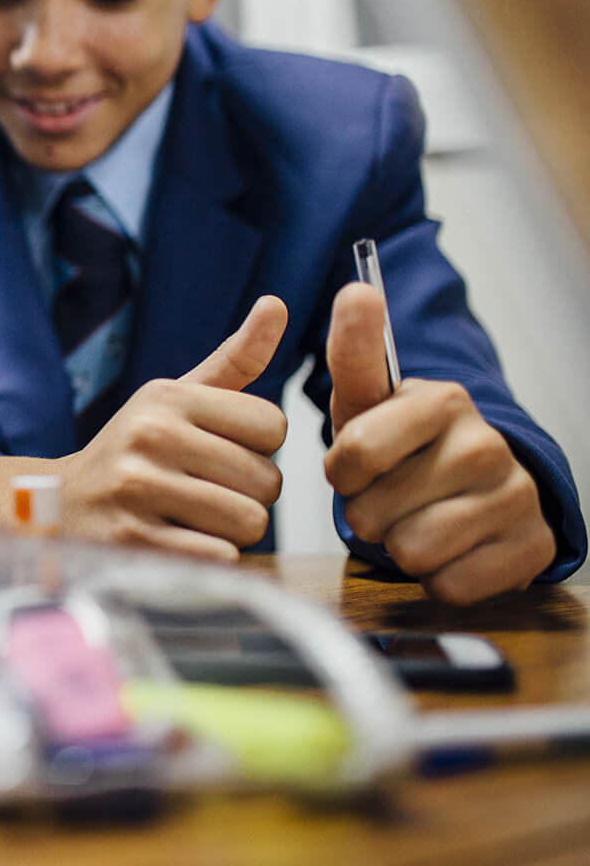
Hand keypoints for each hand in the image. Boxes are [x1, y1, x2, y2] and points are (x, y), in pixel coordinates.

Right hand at [54, 295, 288, 561]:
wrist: (60, 505)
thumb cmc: (134, 450)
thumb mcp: (174, 399)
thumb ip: (234, 360)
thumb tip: (276, 304)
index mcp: (167, 397)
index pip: (273, 425)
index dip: (258, 447)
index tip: (221, 451)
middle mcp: (151, 436)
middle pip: (267, 480)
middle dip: (248, 494)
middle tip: (205, 490)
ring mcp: (139, 489)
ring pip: (249, 521)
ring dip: (232, 530)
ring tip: (193, 517)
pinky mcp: (134, 541)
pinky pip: (220, 557)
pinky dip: (212, 557)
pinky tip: (178, 540)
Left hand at [323, 282, 553, 602]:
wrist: (477, 487)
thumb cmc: (404, 442)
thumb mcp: (367, 399)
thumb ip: (354, 348)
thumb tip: (357, 288)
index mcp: (443, 400)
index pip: (354, 453)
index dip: (342, 472)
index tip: (355, 463)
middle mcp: (487, 444)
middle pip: (373, 513)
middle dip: (368, 512)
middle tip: (389, 495)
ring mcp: (515, 497)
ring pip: (410, 552)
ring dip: (399, 545)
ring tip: (415, 518)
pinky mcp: (532, 550)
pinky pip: (448, 586)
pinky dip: (437, 576)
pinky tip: (450, 547)